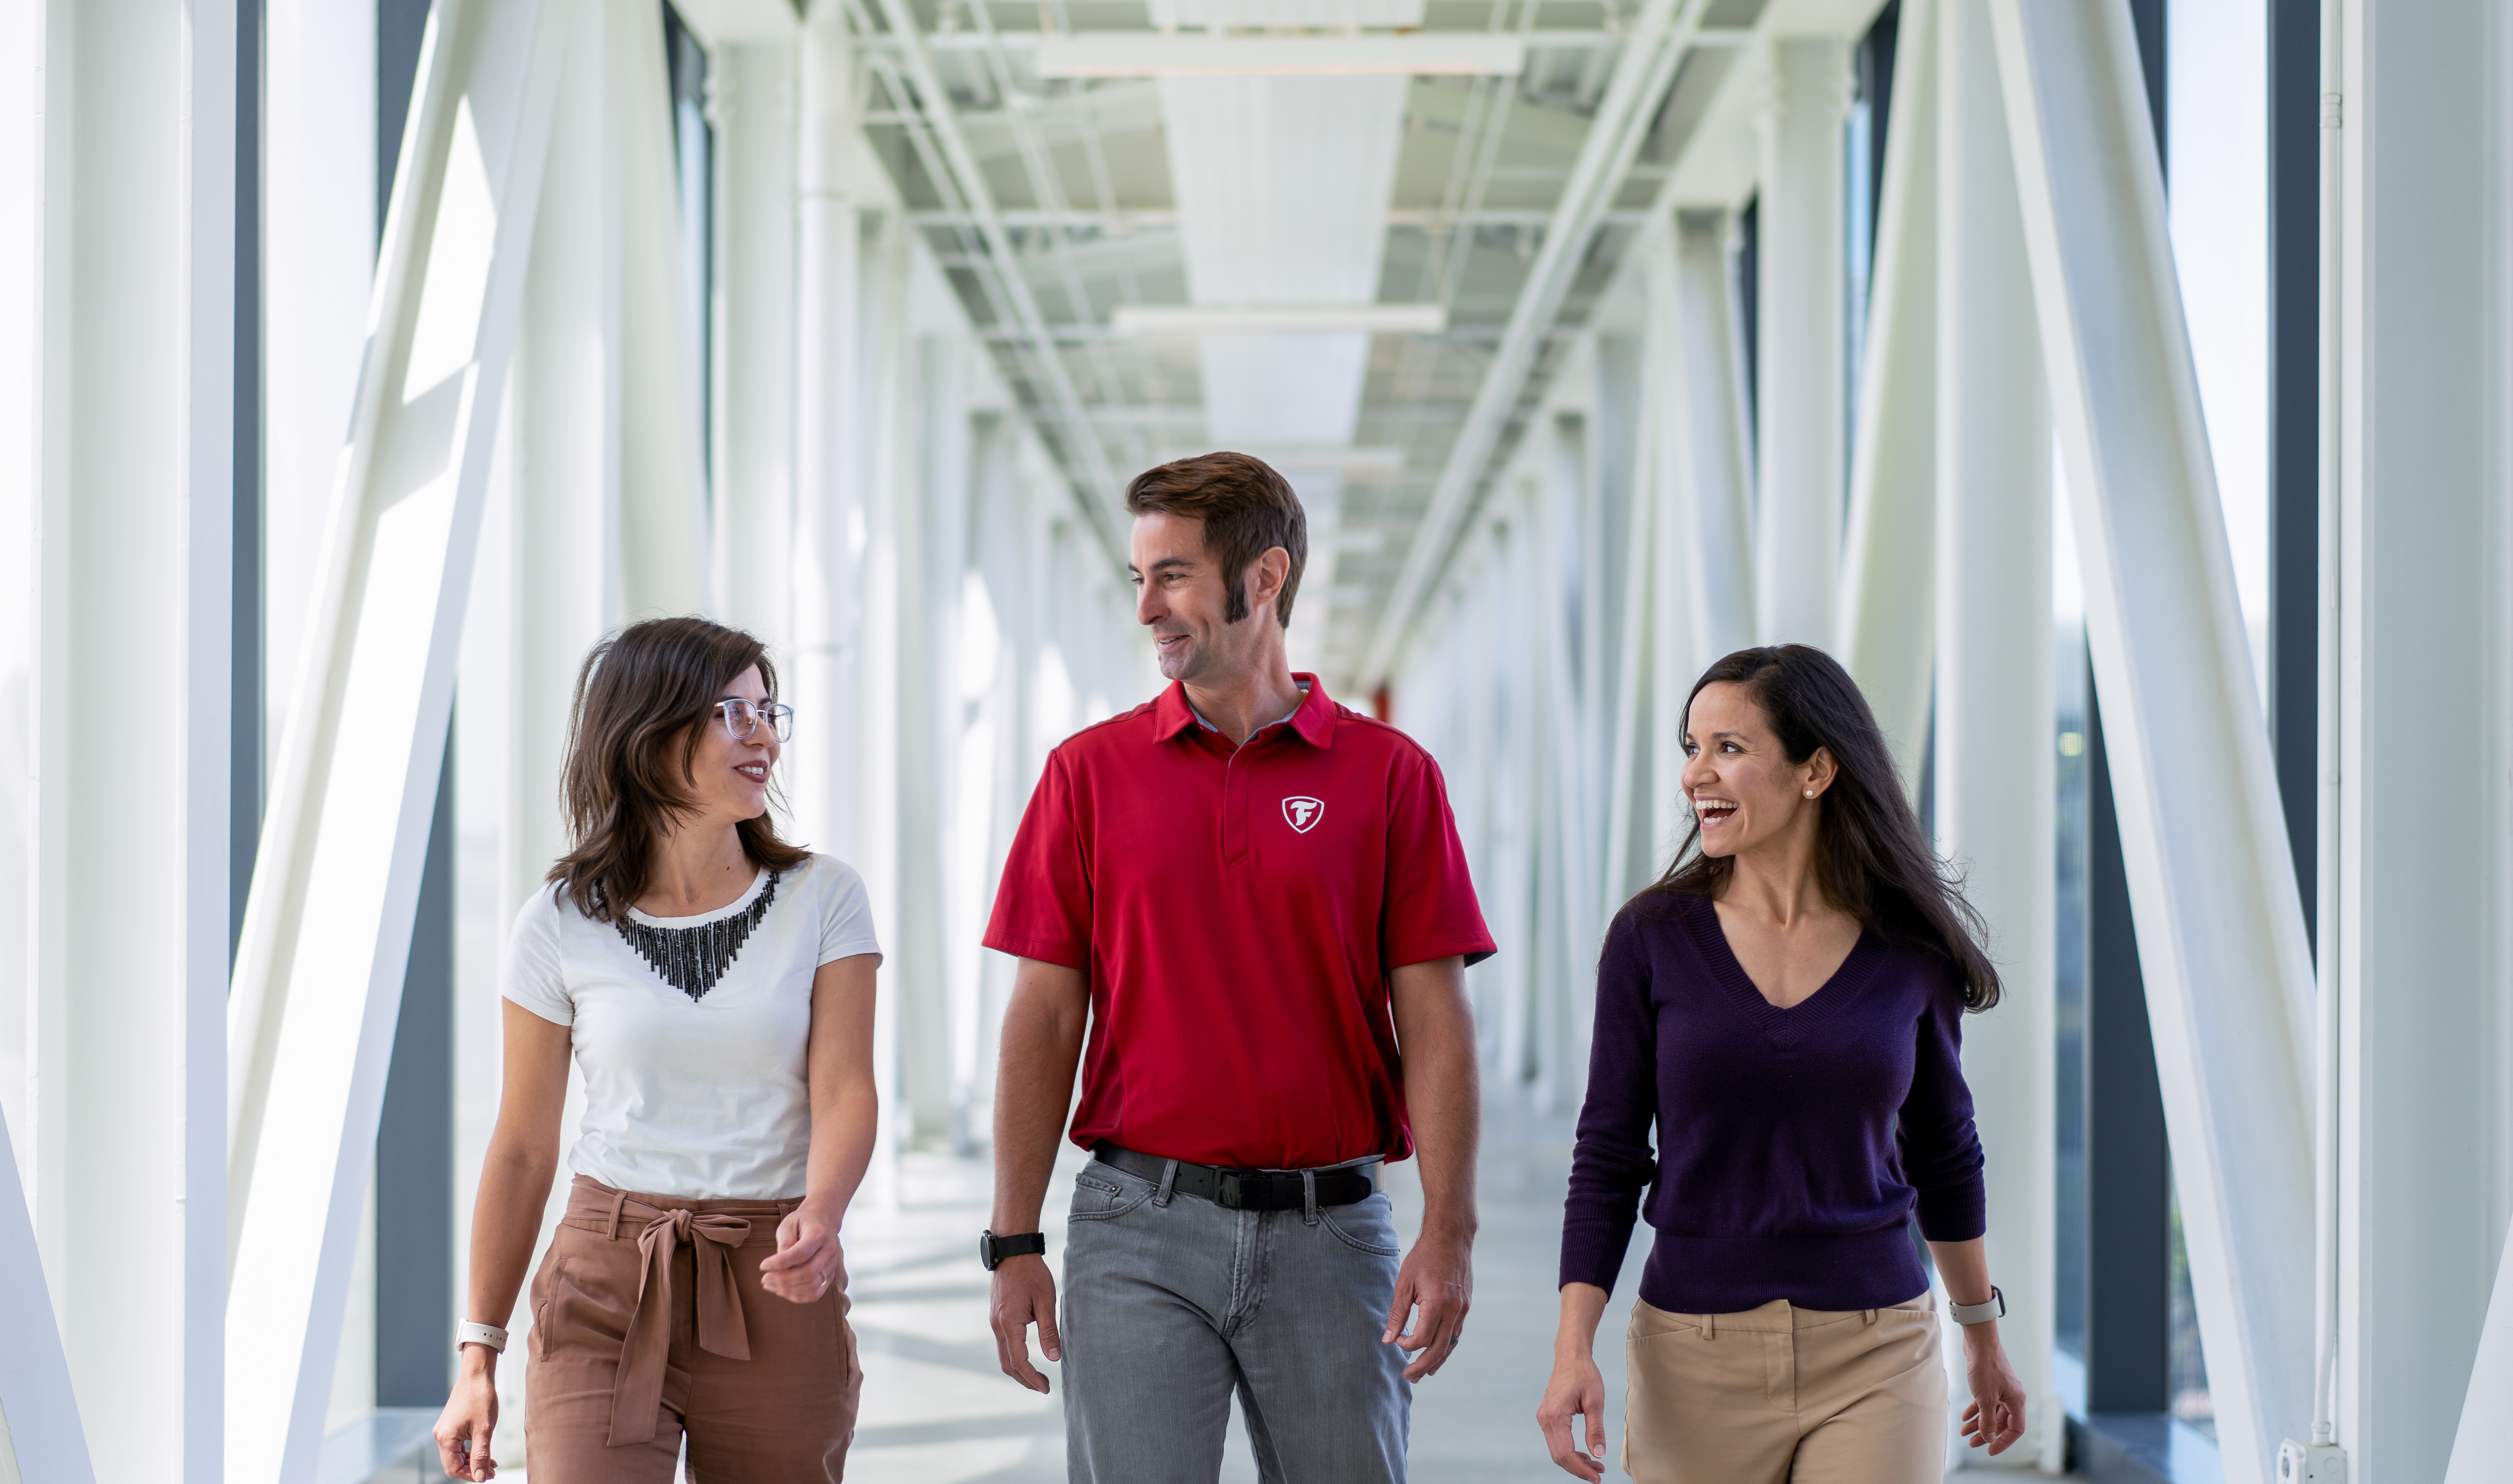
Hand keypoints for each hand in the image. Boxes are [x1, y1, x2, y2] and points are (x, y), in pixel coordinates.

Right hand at [432, 1354, 499, 1480]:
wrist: (477, 1374)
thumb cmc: (481, 1398)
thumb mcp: (484, 1430)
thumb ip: (481, 1455)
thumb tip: (481, 1477)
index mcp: (445, 1438)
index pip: (453, 1468)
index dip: (471, 1475)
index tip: (488, 1476)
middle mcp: (441, 1435)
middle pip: (453, 1463)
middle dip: (472, 1469)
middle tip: (493, 1471)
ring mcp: (444, 1430)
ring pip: (456, 1455)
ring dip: (472, 1461)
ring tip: (492, 1463)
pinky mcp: (450, 1425)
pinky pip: (458, 1444)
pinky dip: (470, 1450)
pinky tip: (484, 1450)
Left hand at [759, 1205, 843, 1304]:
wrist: (822, 1222)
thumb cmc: (801, 1223)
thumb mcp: (788, 1224)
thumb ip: (784, 1243)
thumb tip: (779, 1267)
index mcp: (819, 1234)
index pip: (801, 1254)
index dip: (780, 1263)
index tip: (763, 1265)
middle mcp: (829, 1251)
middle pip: (808, 1273)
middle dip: (782, 1280)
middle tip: (765, 1278)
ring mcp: (832, 1265)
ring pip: (812, 1287)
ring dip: (788, 1291)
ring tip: (770, 1285)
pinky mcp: (830, 1276)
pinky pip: (815, 1294)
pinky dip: (797, 1296)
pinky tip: (781, 1290)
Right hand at [990, 1253, 1060, 1392]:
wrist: (1012, 1250)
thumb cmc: (1031, 1273)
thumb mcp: (1045, 1301)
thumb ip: (1049, 1331)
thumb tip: (1054, 1358)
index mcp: (1008, 1323)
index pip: (1018, 1361)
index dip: (1032, 1378)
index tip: (1045, 1388)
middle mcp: (997, 1325)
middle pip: (1007, 1364)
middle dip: (1024, 1379)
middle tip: (1043, 1386)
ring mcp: (994, 1321)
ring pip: (1003, 1355)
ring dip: (1019, 1369)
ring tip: (1037, 1376)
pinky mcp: (996, 1316)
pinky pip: (1002, 1343)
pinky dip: (1014, 1356)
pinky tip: (1027, 1355)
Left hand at [1382, 1228, 1471, 1381]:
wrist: (1451, 1237)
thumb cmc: (1424, 1257)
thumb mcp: (1404, 1283)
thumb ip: (1397, 1313)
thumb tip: (1388, 1340)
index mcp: (1437, 1303)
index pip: (1421, 1338)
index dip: (1407, 1345)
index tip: (1396, 1340)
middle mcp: (1454, 1310)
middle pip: (1438, 1348)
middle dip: (1422, 1365)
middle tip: (1408, 1377)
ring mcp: (1463, 1309)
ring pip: (1450, 1344)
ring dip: (1437, 1360)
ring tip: (1423, 1373)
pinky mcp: (1466, 1306)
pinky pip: (1456, 1333)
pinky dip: (1446, 1346)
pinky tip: (1438, 1353)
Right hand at [1535, 1350, 1608, 1480]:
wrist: (1570, 1355)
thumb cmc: (1584, 1374)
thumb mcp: (1595, 1402)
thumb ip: (1595, 1430)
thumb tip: (1598, 1454)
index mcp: (1555, 1416)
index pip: (1565, 1453)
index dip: (1581, 1469)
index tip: (1597, 1477)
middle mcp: (1545, 1419)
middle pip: (1558, 1456)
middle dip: (1578, 1468)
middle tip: (1599, 1473)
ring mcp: (1544, 1418)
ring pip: (1557, 1450)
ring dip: (1575, 1461)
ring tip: (1596, 1465)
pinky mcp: (1547, 1416)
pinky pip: (1556, 1441)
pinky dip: (1570, 1451)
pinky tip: (1585, 1453)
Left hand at [1957, 1324, 2028, 1454]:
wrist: (1979, 1341)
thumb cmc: (1985, 1367)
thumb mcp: (1985, 1398)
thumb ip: (1987, 1421)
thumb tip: (1989, 1438)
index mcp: (2017, 1401)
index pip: (2016, 1429)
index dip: (2004, 1442)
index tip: (1990, 1450)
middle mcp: (2012, 1396)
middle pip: (2001, 1422)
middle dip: (1986, 1433)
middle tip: (1971, 1443)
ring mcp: (2002, 1389)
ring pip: (1991, 1412)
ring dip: (1978, 1422)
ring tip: (1963, 1432)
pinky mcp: (1991, 1383)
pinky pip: (1985, 1402)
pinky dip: (1975, 1409)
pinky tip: (1964, 1416)